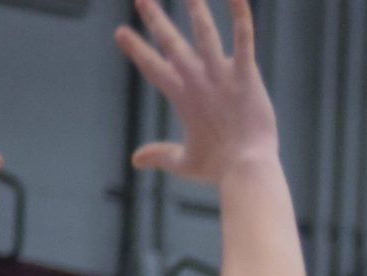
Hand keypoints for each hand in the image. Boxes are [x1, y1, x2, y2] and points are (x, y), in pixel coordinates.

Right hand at [115, 0, 276, 183]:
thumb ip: (160, 155)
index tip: (121, 32)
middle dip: (155, 19)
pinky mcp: (245, 75)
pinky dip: (241, 15)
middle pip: (172, 43)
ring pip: (205, 32)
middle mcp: (197, 81)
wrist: (246, 168)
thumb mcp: (184, 163)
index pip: (152, 67)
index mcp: (182, 98)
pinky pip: (243, 38)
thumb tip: (136, 160)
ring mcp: (221, 75)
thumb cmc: (218, 168)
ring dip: (195, 7)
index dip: (136, 49)